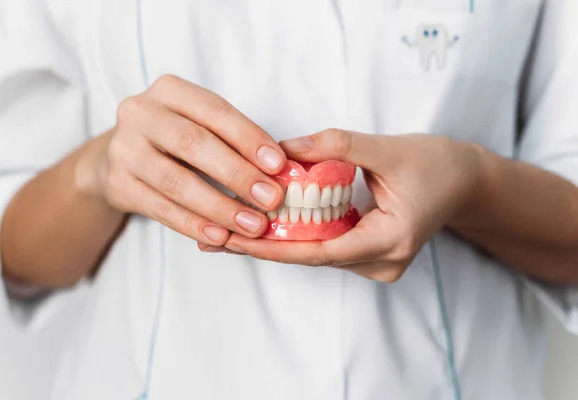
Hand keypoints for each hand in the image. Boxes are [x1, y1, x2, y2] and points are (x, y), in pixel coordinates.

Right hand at [80, 75, 285, 245]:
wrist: (119, 156)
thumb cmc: (176, 138)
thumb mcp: (200, 124)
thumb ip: (234, 141)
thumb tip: (278, 172)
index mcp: (169, 90)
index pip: (214, 111)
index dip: (248, 137)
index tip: (278, 165)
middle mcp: (140, 113)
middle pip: (193, 144)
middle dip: (237, 174)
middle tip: (271, 199)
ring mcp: (123, 149)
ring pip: (176, 182)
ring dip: (219, 207)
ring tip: (252, 224)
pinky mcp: (117, 185)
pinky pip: (161, 208)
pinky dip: (193, 224)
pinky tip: (220, 235)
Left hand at [221, 129, 483, 281]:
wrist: (467, 182)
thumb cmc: (436, 164)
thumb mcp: (386, 148)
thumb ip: (335, 146)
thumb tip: (282, 149)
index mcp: (390, 240)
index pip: (320, 252)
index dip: (274, 247)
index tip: (234, 239)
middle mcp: (383, 262)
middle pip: (312, 257)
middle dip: (265, 246)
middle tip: (215, 238)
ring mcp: (378, 264)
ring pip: (317, 255)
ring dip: (277, 242)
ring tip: (230, 232)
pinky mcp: (372, 256)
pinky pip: (327, 249)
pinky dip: (298, 237)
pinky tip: (266, 227)